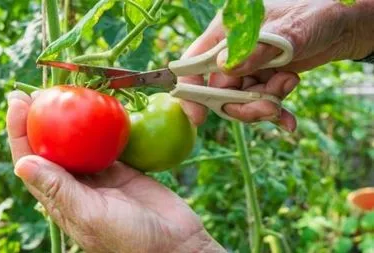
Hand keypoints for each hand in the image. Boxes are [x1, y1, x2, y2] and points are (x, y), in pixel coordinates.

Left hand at [6, 90, 225, 252]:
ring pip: (80, 141)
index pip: (31, 160)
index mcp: (60, 199)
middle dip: (41, 117)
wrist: (175, 244)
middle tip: (39, 88)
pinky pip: (109, 141)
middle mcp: (76, 185)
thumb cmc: (130, 240)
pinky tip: (102, 106)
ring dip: (72, 118)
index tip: (17, 101)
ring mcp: (100, 175)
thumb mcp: (91, 215)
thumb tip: (21, 164)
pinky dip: (105, 124)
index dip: (20, 131)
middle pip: (52, 145)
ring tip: (67, 91)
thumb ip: (59, 190)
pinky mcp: (123, 168)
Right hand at [179, 0, 373, 130]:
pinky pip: (260, 104)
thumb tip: (225, 67)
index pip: (195, 63)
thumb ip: (257, 50)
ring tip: (287, 88)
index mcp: (225, 33)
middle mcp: (232, 53)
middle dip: (242, 105)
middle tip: (268, 106)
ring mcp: (248, 68)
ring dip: (264, 105)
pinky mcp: (263, 80)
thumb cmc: (315, 14)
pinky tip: (288, 121)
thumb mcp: (288, 30)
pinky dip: (274, 113)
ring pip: (240, 101)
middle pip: (220, 90)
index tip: (198, 117)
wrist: (343, 25)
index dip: (191, 90)